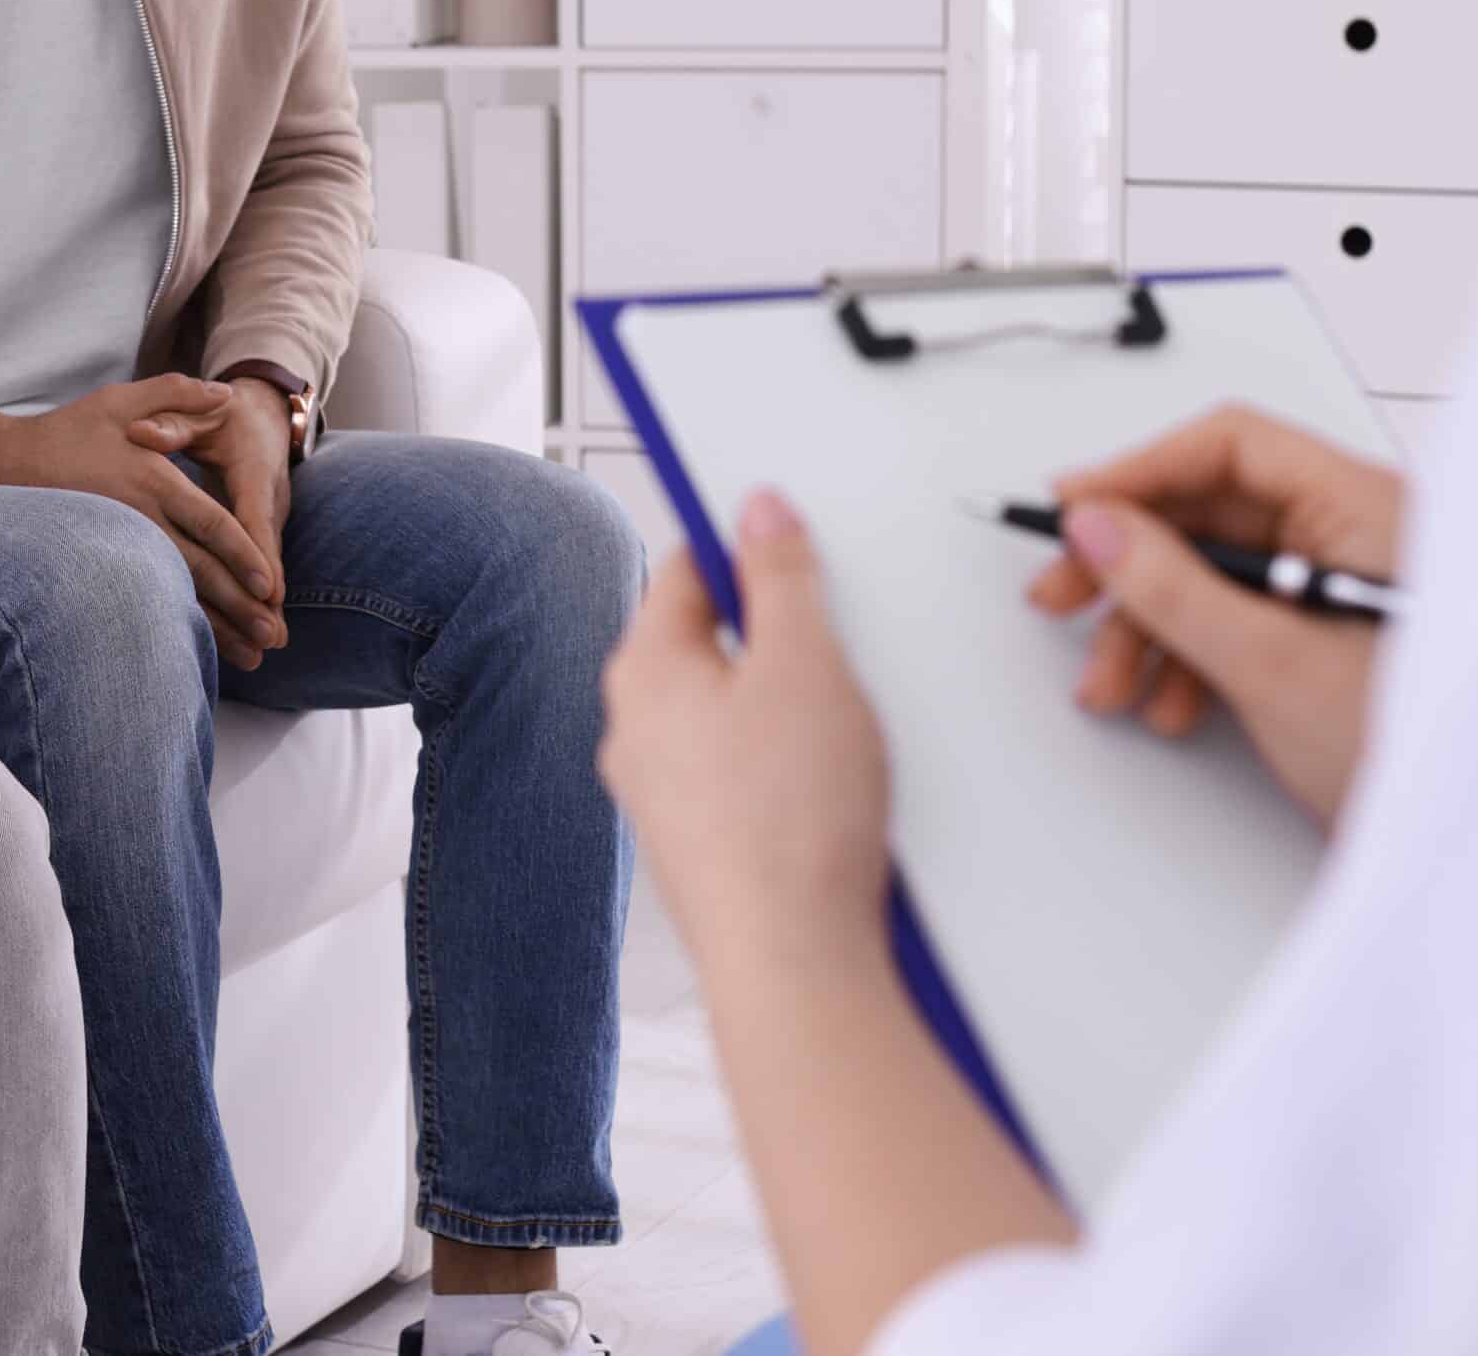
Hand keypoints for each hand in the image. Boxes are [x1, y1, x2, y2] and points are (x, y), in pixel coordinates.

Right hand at [0, 375, 284, 670]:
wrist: (2, 465)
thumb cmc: (66, 430)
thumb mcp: (119, 400)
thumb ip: (176, 394)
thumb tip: (227, 394)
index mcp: (152, 481)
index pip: (208, 524)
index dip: (241, 555)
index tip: (269, 584)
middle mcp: (140, 520)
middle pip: (199, 570)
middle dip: (239, 605)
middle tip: (273, 637)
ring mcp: (119, 547)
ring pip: (176, 594)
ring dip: (215, 627)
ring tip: (250, 657)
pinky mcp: (101, 564)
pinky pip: (147, 598)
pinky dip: (176, 624)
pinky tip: (199, 647)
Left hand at [126, 377, 293, 670]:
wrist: (264, 412)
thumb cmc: (223, 412)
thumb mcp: (201, 410)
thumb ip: (172, 422)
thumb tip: (140, 434)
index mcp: (254, 470)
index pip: (256, 516)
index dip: (258, 553)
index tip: (264, 589)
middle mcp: (267, 501)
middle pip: (266, 555)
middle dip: (267, 597)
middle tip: (270, 638)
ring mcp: (266, 520)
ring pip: (264, 569)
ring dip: (263, 609)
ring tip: (263, 651)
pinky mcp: (257, 533)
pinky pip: (254, 569)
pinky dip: (250, 601)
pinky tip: (244, 639)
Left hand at [601, 491, 890, 951]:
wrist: (791, 963)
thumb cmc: (790, 822)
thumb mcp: (806, 663)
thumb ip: (783, 577)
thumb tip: (760, 514)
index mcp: (643, 672)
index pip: (687, 571)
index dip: (749, 547)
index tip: (799, 542)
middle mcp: (634, 732)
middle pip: (708, 643)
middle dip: (777, 635)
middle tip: (838, 646)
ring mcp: (661, 795)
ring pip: (728, 713)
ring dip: (787, 706)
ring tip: (843, 731)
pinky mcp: (699, 845)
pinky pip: (741, 775)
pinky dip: (785, 768)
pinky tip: (833, 790)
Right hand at [1029, 405, 1405, 830]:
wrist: (1443, 840)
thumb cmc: (1402, 748)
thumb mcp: (1268, 661)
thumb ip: (1172, 588)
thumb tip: (1098, 527)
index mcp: (1362, 511)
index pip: (1230, 450)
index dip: (1141, 471)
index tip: (1073, 509)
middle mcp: (1348, 538)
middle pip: (1207, 515)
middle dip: (1126, 567)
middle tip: (1061, 593)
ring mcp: (1328, 589)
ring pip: (1204, 576)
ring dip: (1144, 630)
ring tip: (1109, 683)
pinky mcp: (1312, 638)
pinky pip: (1226, 621)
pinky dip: (1182, 660)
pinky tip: (1166, 703)